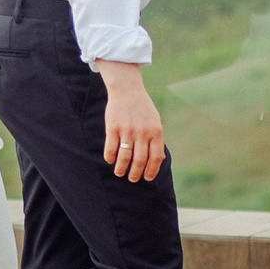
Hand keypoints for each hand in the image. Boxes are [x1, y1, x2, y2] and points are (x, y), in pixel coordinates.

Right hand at [96, 60, 165, 181]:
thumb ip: (157, 139)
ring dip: (122, 169)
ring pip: (125, 157)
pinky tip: (110, 160)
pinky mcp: (113, 127)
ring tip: (120, 173)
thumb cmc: (142, 108)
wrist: (127, 90)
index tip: (147, 178)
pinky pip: (111, 148)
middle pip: (140, 160)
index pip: (156, 157)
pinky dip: (110, 157)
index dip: (152, 170)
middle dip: (135, 173)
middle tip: (132, 178)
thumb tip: (159, 160)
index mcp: (156, 131)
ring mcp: (127, 130)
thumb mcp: (155, 121)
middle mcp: (142, 132)